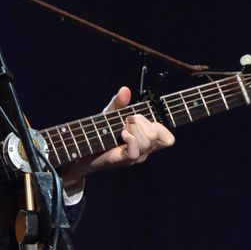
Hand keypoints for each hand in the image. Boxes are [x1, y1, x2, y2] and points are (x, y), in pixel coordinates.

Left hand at [58, 86, 175, 189]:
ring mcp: (137, 156)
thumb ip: (119, 102)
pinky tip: (121, 134)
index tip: (146, 117)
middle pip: (158, 134)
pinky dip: (130, 138)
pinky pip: (136, 150)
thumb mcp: (110, 114)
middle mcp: (145, 150)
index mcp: (147, 139)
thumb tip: (125, 89)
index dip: (162, 126)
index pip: (168, 138)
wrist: (82, 151)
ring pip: (148, 139)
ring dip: (133, 128)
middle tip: (126, 121)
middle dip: (142, 121)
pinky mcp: (126, 160)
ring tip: (121, 128)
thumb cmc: (99, 133)